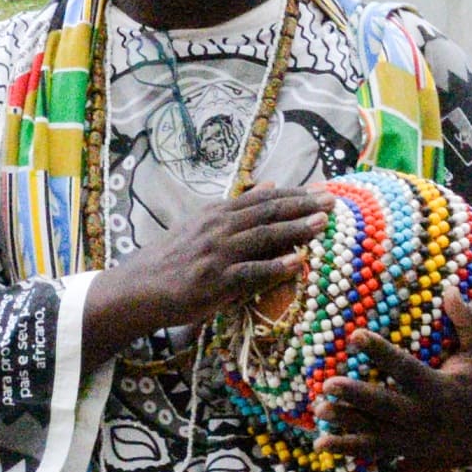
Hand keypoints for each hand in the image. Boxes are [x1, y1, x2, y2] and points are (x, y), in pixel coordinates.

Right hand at [93, 185, 330, 346]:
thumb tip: (271, 184)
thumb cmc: (174, 258)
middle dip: (302, 206)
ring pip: (263, 237)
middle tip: (332, 201)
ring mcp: (216, 254)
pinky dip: (275, 268)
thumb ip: (238, 207)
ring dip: (296, 230)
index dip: (294, 194)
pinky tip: (298, 264)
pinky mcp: (214, 282)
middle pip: (267, 213)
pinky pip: (250, 273)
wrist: (139, 287)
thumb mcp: (202, 224)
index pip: (262, 198)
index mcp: (216, 212)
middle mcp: (217, 228)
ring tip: (323, 224)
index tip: (321, 189)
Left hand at [321, 291, 471, 469]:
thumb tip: (447, 288)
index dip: (380, 353)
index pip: (406, 370)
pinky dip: (348, 448)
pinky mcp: (406, 449)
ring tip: (319, 410)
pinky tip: (321, 444)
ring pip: (375, 431)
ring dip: (346, 422)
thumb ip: (467, 320)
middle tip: (328, 384)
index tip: (356, 335)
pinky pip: (374, 450)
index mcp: (442, 390)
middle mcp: (425, 417)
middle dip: (356, 396)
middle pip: (384, 406)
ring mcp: (414, 438)